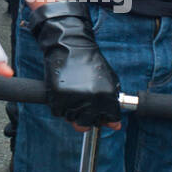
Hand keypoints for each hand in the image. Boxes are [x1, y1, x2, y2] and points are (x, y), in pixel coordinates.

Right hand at [29, 2, 120, 129]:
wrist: (70, 46)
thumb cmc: (90, 63)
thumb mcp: (109, 81)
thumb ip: (113, 104)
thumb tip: (114, 125)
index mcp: (106, 96)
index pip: (110, 120)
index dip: (105, 119)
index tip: (102, 115)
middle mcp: (90, 99)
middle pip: (87, 123)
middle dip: (86, 117)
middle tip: (83, 102)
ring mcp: (72, 99)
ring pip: (71, 119)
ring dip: (71, 111)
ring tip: (73, 94)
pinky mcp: (57, 96)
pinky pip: (58, 112)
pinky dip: (59, 106)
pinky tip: (64, 92)